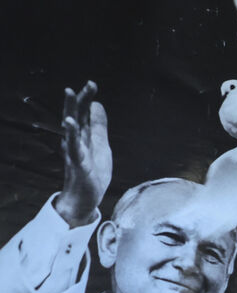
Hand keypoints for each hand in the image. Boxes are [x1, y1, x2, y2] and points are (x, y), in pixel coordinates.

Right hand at [56, 81, 111, 226]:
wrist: (86, 199)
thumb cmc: (93, 172)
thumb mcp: (101, 146)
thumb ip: (98, 126)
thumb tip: (96, 104)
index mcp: (83, 137)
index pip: (83, 114)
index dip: (87, 99)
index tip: (91, 84)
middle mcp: (76, 142)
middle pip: (75, 117)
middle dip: (78, 101)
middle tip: (84, 85)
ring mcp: (76, 153)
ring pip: (71, 130)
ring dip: (70, 112)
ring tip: (70, 95)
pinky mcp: (79, 165)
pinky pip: (74, 149)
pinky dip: (72, 137)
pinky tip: (70, 125)